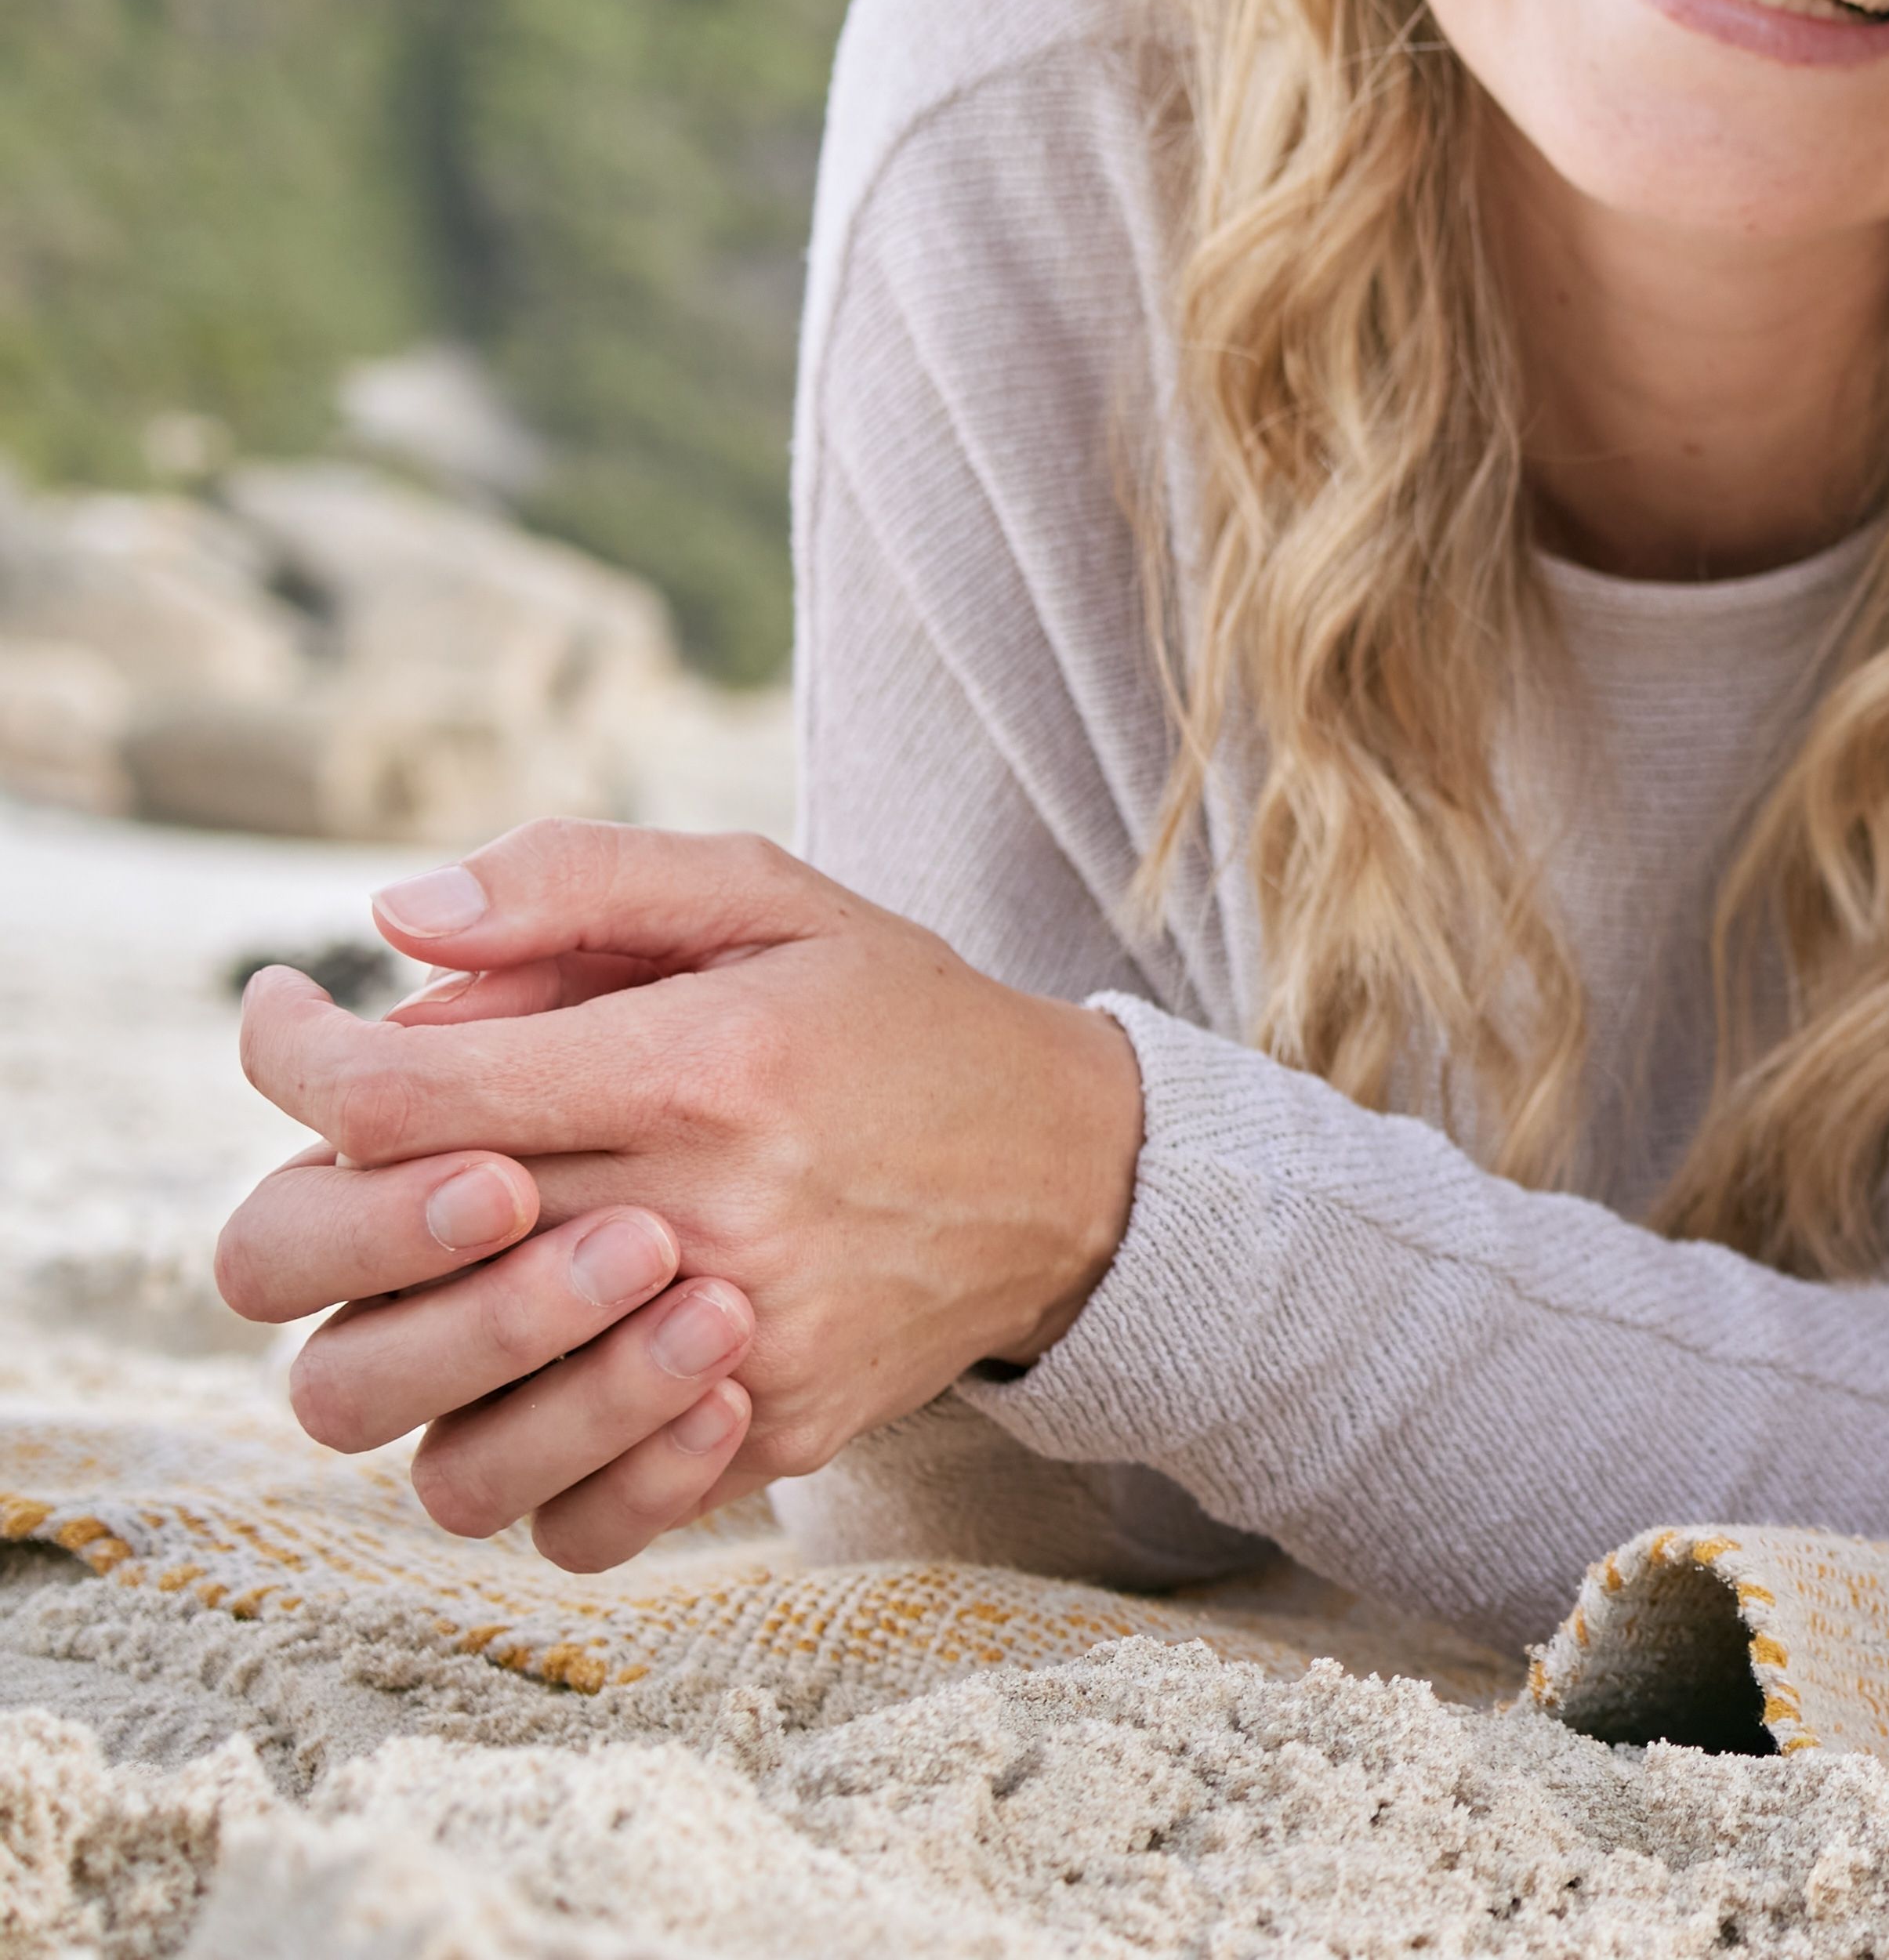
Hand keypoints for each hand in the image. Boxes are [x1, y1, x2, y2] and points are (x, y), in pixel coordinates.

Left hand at [217, 822, 1144, 1569]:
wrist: (1079, 1168)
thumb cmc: (895, 1018)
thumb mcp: (767, 899)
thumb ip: (577, 883)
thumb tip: (391, 922)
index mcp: (696, 1066)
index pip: (398, 1099)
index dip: (297, 1054)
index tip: (291, 1016)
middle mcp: (707, 1217)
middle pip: (386, 1278)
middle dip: (330, 1213)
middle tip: (382, 1165)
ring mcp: (737, 1350)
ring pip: (450, 1447)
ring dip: (425, 1362)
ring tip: (474, 1277)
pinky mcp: (767, 1436)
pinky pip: (573, 1522)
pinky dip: (537, 1470)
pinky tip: (557, 1377)